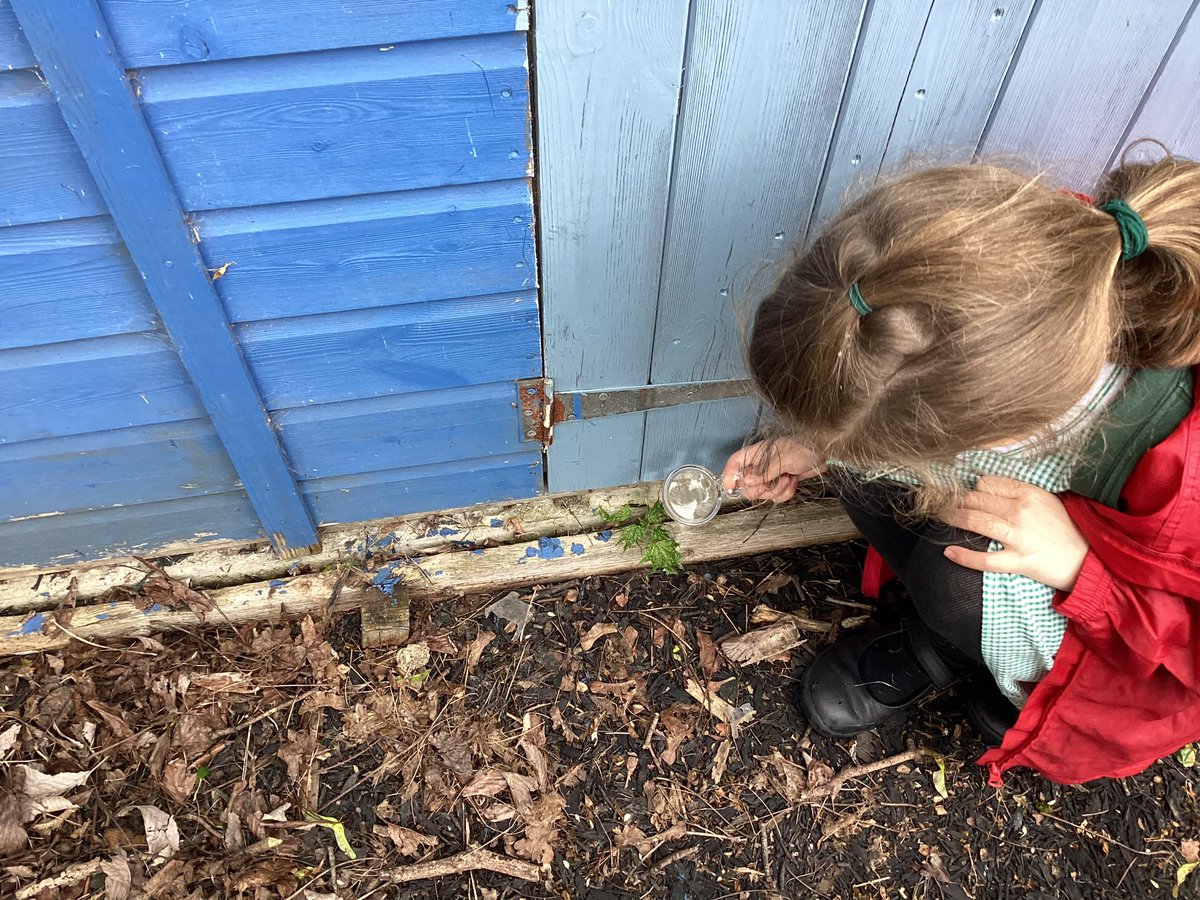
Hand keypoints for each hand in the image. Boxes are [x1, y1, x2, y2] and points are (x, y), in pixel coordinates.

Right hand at [721, 438, 824, 502]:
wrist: (825, 453)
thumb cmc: (805, 447)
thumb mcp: (784, 458)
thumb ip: (765, 471)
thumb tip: (748, 480)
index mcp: (756, 454)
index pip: (735, 464)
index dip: (729, 475)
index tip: (730, 487)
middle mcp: (761, 466)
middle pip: (748, 486)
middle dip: (762, 488)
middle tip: (773, 480)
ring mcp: (771, 476)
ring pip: (763, 494)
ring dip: (778, 489)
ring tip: (788, 477)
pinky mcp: (781, 484)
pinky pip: (776, 497)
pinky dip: (786, 492)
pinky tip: (793, 480)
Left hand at [938, 476, 1088, 591]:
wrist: (1088, 559)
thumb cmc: (1066, 529)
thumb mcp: (1047, 500)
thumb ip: (1019, 492)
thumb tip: (986, 486)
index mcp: (1029, 494)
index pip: (988, 484)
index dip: (974, 488)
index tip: (965, 493)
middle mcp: (1021, 512)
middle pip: (977, 500)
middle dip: (958, 500)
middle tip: (945, 503)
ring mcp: (1019, 537)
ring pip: (976, 521)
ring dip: (953, 517)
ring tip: (943, 516)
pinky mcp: (1019, 561)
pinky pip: (985, 559)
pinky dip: (964, 556)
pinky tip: (948, 552)